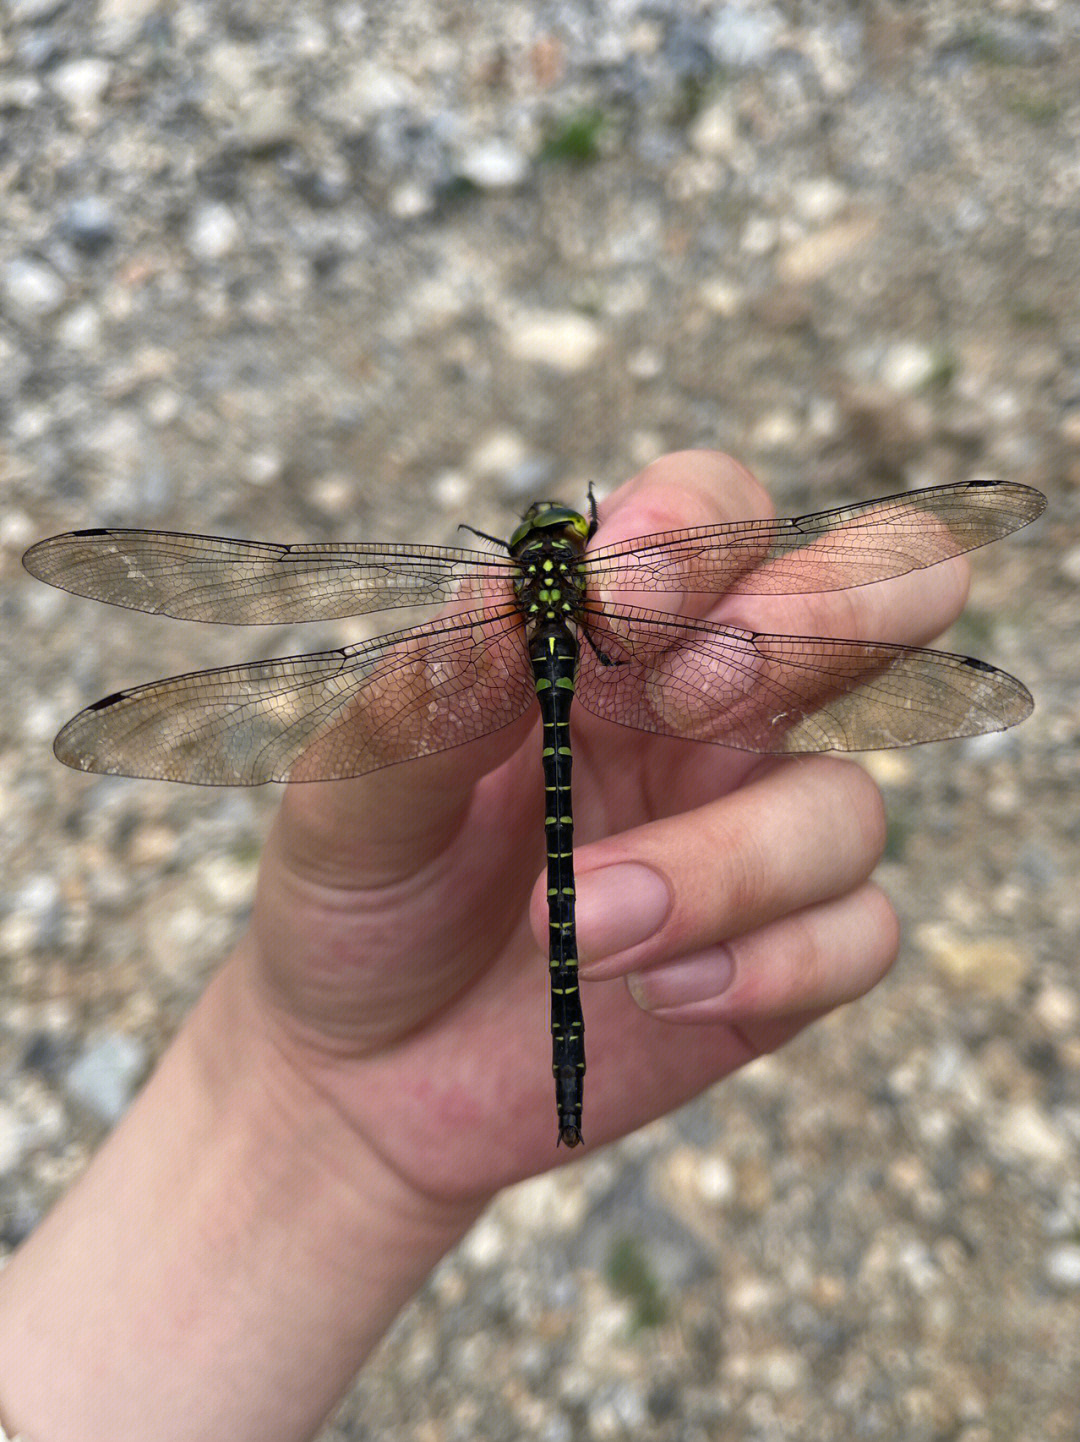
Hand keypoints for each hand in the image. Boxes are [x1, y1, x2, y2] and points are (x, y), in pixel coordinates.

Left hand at [235, 450, 966, 1205]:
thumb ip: (427, 698)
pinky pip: (858, 935)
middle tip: (689, 700)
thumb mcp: (354, 794)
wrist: (363, 1076)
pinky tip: (653, 995)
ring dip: (722, 867)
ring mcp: (754, 835)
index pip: (715, 516)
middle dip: (831, 610)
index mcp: (610, 643)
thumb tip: (503, 592)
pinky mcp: (781, 958)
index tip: (612, 600)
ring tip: (580, 931)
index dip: (692, 528)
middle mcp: (709, 719)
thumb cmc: (364, 900)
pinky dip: (770, 964)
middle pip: (883, 593)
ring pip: (850, 803)